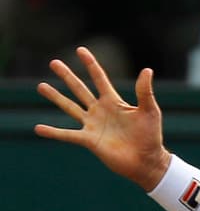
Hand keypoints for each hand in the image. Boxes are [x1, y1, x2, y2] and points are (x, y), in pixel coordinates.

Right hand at [34, 46, 170, 189]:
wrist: (147, 160)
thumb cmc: (151, 136)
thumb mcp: (149, 111)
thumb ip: (145, 92)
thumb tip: (147, 70)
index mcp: (114, 102)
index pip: (99, 78)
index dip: (90, 64)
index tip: (80, 50)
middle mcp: (100, 111)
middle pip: (80, 89)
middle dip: (67, 76)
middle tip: (53, 62)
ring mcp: (93, 125)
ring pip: (70, 107)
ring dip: (56, 97)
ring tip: (41, 86)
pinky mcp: (89, 140)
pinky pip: (67, 135)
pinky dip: (53, 132)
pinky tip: (38, 128)